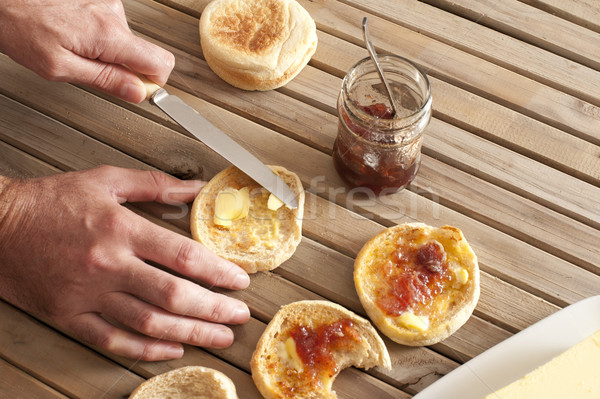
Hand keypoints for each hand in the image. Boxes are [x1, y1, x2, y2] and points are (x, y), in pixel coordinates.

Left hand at [0, 0, 173, 102]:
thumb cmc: (22, 28)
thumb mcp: (61, 68)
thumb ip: (105, 81)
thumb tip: (137, 92)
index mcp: (108, 35)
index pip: (160, 63)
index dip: (153, 82)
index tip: (136, 89)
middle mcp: (113, 15)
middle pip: (146, 52)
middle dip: (129, 69)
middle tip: (100, 73)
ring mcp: (108, 4)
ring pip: (127, 41)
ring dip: (109, 51)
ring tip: (78, 49)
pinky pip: (113, 27)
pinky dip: (100, 37)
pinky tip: (77, 36)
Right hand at [0, 166, 249, 360]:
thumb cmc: (50, 201)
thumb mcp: (105, 180)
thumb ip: (155, 184)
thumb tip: (196, 188)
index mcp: (120, 229)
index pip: (183, 256)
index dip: (218, 272)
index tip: (238, 280)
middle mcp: (108, 265)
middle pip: (173, 295)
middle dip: (214, 309)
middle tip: (238, 315)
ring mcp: (88, 294)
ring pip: (148, 323)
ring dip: (190, 333)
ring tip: (217, 336)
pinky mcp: (69, 315)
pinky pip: (112, 340)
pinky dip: (146, 349)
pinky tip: (171, 349)